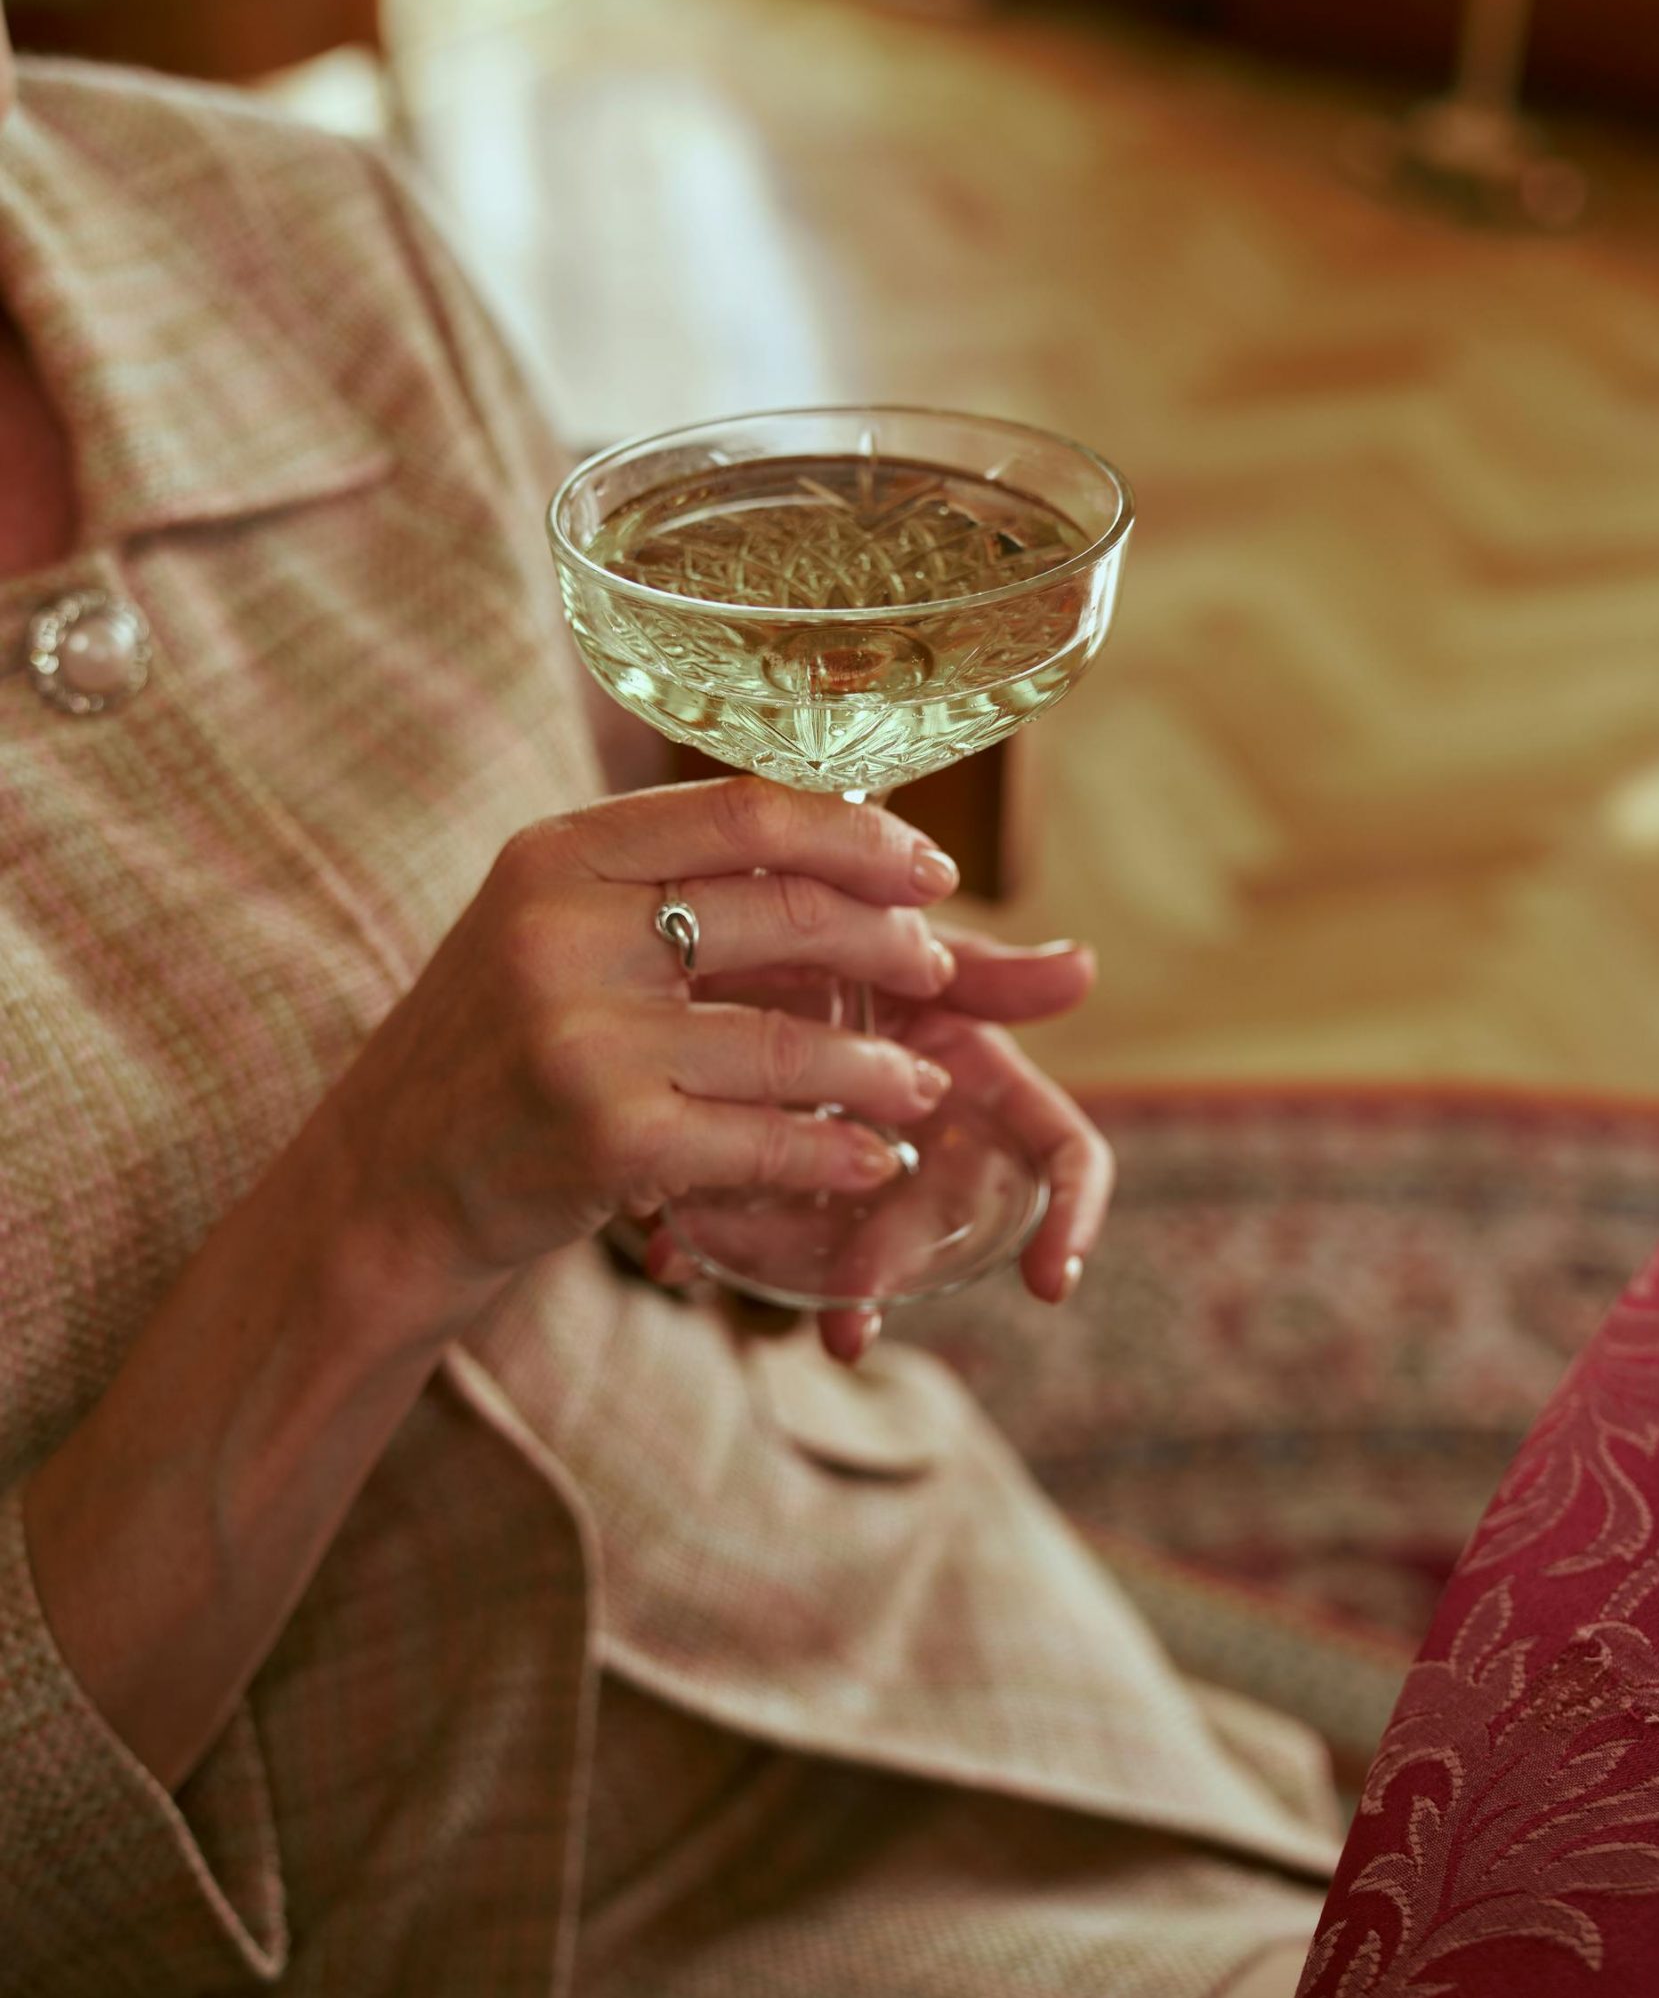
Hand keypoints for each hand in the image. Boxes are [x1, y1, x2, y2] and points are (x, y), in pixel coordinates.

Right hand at [311, 779, 962, 1339]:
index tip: (927, 869)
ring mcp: (583, 1037)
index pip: (744, 811)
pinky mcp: (604, 1138)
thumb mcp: (552, 933)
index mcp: (559, 855)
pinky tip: (871, 1160)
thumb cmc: (494, 1050)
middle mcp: (565, 929)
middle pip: (784, 911)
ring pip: (789, 1038)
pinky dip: (833, 1153)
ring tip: (921, 1083)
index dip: (858, 836)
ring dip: (880, 1066)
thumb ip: (670, 890)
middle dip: (890, 943)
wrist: (382, 1186)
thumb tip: (852, 841)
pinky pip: (762, 1139)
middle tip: (938, 973)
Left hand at [644, 930, 1113, 1364]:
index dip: (1070, 1218)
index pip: (1057, 1156)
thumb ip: (983, 969)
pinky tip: (673, 1253)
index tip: (1049, 1282)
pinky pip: (744, 1224)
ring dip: (809, 1281)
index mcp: (980, 1081)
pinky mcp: (755, 1168)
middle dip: (898, 1269)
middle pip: (938, 1219)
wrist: (727, 920)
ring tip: (768, 1300)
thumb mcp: (904, 944)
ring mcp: (839, 1159)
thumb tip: (1087, 965)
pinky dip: (708, 1243)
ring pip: (844, 1241)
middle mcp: (922, 1133)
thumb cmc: (838, 928)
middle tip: (851, 1321)